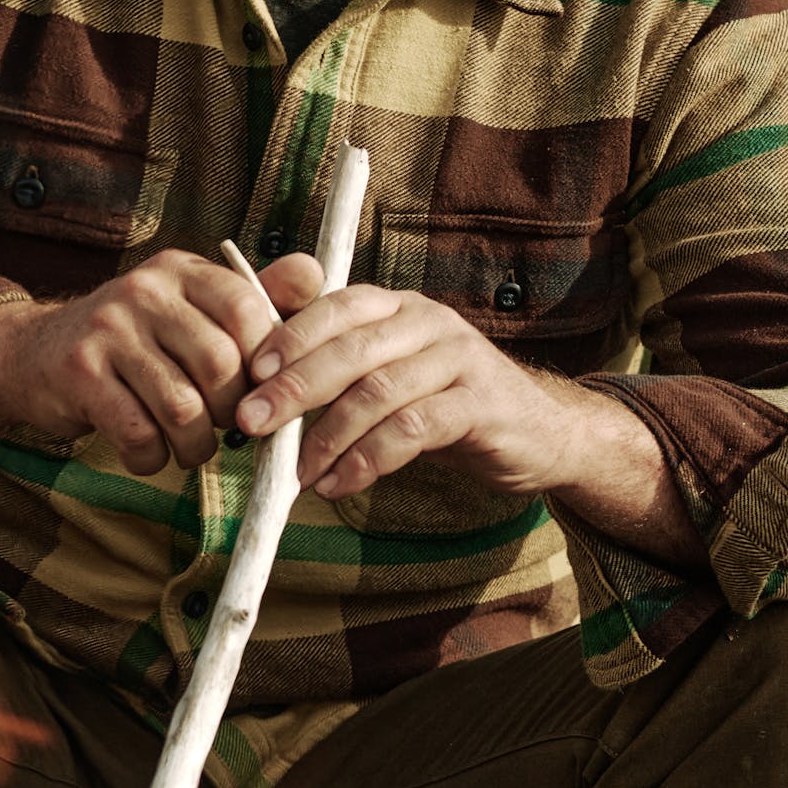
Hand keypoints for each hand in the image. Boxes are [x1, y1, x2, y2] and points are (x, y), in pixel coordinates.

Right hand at [0, 248, 323, 473]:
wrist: (31, 354)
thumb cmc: (131, 341)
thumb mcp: (187, 308)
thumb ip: (251, 299)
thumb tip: (316, 276)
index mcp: (182, 271)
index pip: (247, 309)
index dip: (266, 363)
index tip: (260, 393)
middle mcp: (145, 291)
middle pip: (220, 365)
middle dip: (232, 413)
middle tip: (225, 429)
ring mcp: (108, 330)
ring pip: (182, 407)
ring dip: (195, 446)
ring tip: (191, 449)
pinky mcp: (79, 374)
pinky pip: (138, 432)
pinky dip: (152, 458)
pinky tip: (149, 454)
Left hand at [235, 276, 591, 499]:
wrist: (538, 432)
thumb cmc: (443, 403)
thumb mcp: (388, 374)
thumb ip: (335, 368)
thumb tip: (257, 386)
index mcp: (398, 305)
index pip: (336, 305)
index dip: (289, 335)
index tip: (250, 373)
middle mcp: (429, 321)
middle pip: (351, 349)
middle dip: (295, 388)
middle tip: (252, 424)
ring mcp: (459, 360)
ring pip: (378, 392)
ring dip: (328, 436)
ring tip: (298, 474)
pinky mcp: (480, 405)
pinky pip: (412, 430)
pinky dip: (368, 460)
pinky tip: (340, 483)